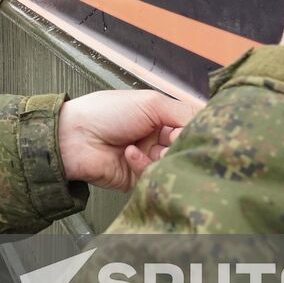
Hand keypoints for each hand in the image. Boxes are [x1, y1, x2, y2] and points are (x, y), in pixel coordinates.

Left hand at [58, 91, 200, 190]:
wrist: (73, 136)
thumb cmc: (106, 112)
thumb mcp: (151, 103)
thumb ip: (183, 112)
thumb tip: (209, 122)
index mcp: (161, 118)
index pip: (192, 126)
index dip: (196, 128)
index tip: (196, 129)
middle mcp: (158, 139)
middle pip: (186, 147)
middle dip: (181, 143)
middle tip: (172, 139)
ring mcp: (149, 160)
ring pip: (174, 165)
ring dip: (164, 156)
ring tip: (153, 147)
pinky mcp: (139, 180)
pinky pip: (154, 178)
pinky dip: (144, 165)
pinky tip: (129, 153)